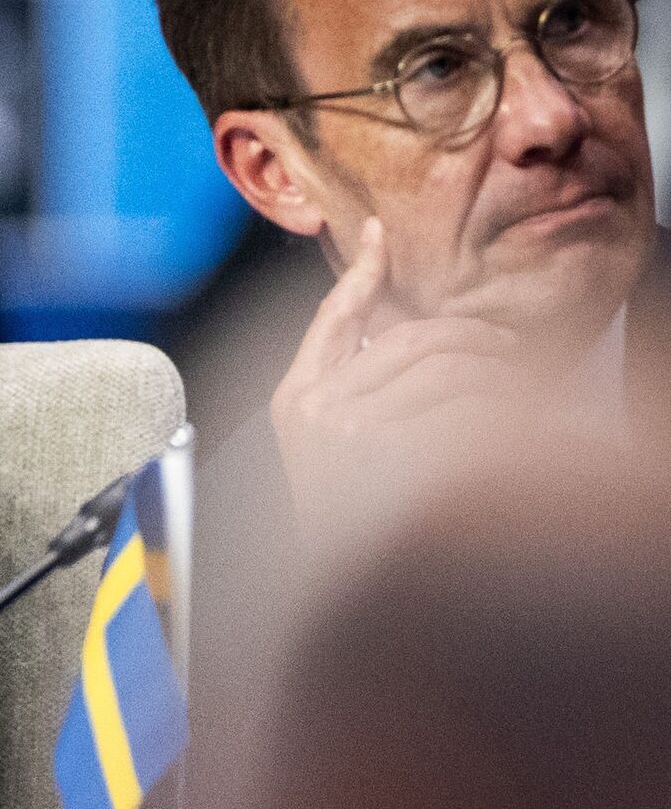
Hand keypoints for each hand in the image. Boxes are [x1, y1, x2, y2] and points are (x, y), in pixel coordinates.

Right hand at [269, 218, 523, 525]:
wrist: (338, 576)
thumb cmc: (342, 508)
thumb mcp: (324, 441)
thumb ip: (350, 385)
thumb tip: (406, 333)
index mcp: (295, 398)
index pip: (331, 317)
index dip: (359, 271)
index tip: (378, 231)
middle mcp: (318, 408)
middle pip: (410, 339)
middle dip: (469, 336)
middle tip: (504, 348)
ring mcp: (353, 432)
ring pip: (445, 370)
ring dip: (493, 375)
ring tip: (514, 388)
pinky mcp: (394, 457)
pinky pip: (464, 413)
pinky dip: (498, 415)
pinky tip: (510, 426)